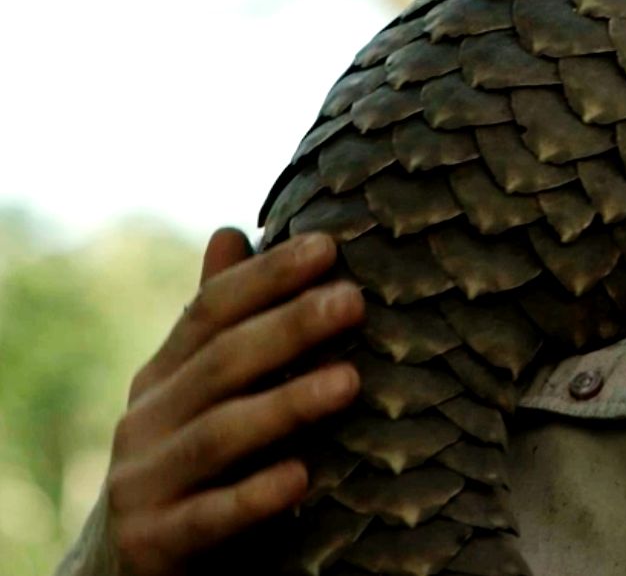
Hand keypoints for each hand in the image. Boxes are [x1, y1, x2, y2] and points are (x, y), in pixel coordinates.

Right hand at [100, 227, 363, 575]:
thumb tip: (229, 229)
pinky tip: (302, 477)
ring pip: (219, 435)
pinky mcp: (152, 546)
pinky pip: (209, 519)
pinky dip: (254, 497)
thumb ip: (219, 321)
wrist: (127, 569)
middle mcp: (143, 421)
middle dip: (290, 327)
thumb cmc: (191, 462)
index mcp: (162, 374)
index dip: (267, 275)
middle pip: (222, 362)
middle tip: (353, 301)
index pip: (211, 309)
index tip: (328, 246)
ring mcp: (143, 484)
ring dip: (286, 404)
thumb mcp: (199, 391)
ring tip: (350, 382)